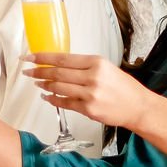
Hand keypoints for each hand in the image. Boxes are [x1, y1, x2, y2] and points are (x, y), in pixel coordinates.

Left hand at [22, 53, 150, 129]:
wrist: (138, 107)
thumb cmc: (123, 87)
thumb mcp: (106, 68)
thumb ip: (84, 66)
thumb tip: (60, 65)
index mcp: (96, 62)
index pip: (62, 58)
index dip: (42, 58)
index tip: (30, 57)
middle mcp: (92, 77)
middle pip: (57, 73)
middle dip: (39, 72)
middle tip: (28, 71)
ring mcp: (90, 94)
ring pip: (59, 88)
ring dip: (45, 86)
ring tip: (37, 83)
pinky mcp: (88, 109)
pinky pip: (65, 103)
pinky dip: (53, 100)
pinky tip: (47, 97)